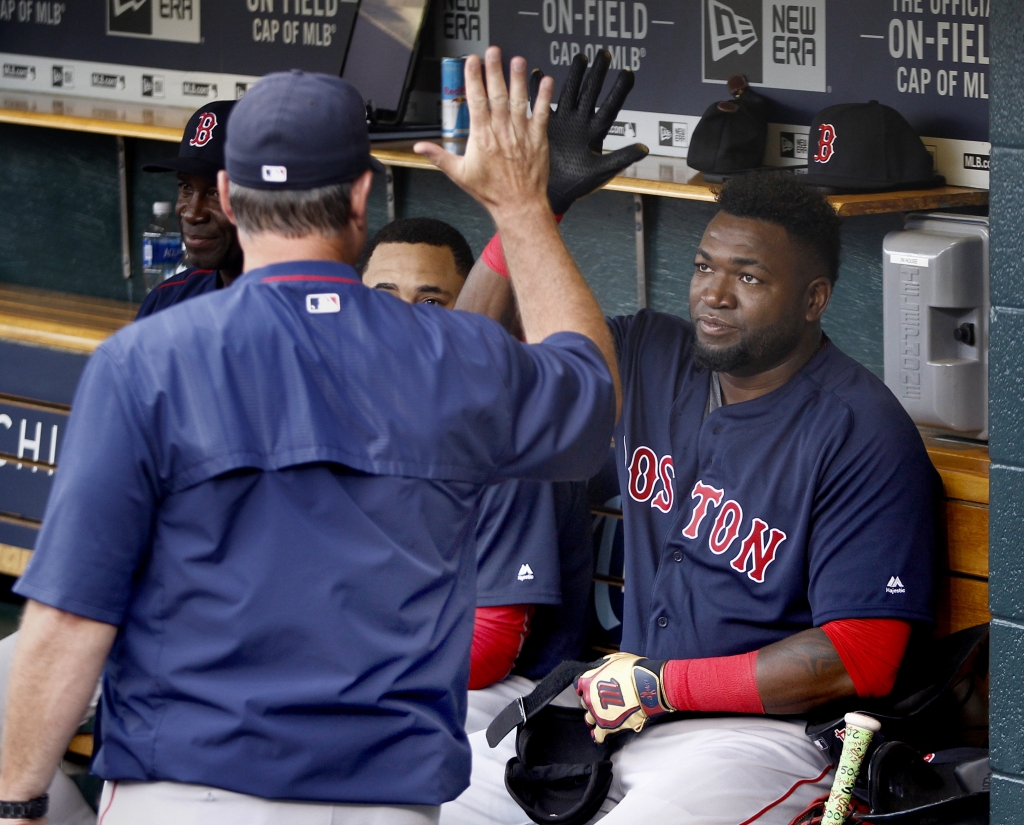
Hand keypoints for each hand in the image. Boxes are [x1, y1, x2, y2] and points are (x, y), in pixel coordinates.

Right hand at [414, 47, 553, 222]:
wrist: (518, 205)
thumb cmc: (491, 192)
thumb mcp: (460, 175)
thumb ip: (439, 157)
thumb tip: (419, 147)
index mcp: (482, 138)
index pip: (476, 102)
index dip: (473, 79)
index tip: (472, 62)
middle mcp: (501, 132)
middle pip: (497, 96)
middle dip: (495, 71)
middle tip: (494, 51)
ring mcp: (521, 134)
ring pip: (519, 101)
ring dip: (518, 79)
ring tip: (516, 60)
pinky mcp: (538, 139)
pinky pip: (542, 114)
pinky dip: (544, 97)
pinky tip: (544, 80)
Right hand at [531, 51, 648, 213]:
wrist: (554, 192)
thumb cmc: (578, 185)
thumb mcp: (601, 172)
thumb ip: (621, 159)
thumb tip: (644, 149)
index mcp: (594, 133)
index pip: (611, 106)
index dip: (620, 90)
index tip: (628, 73)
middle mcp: (580, 123)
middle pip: (591, 93)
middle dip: (598, 74)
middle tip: (605, 54)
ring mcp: (564, 122)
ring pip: (570, 92)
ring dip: (574, 75)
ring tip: (580, 58)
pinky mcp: (546, 125)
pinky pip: (542, 103)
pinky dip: (538, 89)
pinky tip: (537, 73)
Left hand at [575, 652, 670, 742]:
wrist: (646, 686)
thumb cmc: (633, 670)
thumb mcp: (614, 660)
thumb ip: (602, 667)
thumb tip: (601, 669)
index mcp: (588, 681)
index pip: (578, 685)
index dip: (586, 686)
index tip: (590, 687)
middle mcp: (589, 698)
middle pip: (585, 702)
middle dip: (592, 701)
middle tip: (602, 700)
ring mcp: (597, 714)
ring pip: (589, 719)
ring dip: (594, 717)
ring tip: (602, 716)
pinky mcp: (607, 727)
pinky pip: (598, 735)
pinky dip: (599, 735)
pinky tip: (601, 735)